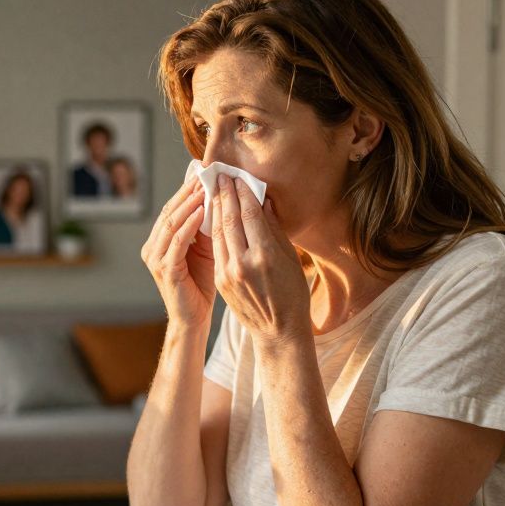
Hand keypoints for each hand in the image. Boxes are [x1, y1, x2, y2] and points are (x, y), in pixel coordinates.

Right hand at [141, 175, 215, 325]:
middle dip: (187, 192)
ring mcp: (155, 259)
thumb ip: (206, 226)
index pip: (172, 209)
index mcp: (159, 241)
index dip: (187, 190)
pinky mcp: (165, 269)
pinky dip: (189, 223)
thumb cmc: (201, 285)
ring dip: (189, 203)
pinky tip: (202, 210)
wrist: (194, 318)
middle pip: (169, 211)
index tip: (204, 172)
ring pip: (171, 223)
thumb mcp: (205, 249)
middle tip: (204, 173)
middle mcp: (152, 247)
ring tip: (205, 187)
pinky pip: (177, 241)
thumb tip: (219, 197)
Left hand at [210, 174, 312, 346]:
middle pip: (229, 220)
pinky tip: (212, 215)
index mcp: (265, 256)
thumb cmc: (292, 293)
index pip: (249, 215)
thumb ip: (273, 229)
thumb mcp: (290, 259)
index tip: (237, 176)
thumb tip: (262, 200)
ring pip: (217, 232)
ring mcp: (228, 273)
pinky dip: (212, 228)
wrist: (278, 331)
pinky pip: (216, 248)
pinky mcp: (220, 280)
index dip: (242, 193)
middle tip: (221, 175)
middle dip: (224, 194)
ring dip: (214, 208)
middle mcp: (243, 263)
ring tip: (214, 189)